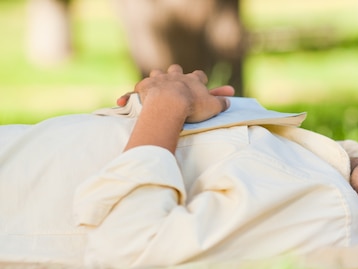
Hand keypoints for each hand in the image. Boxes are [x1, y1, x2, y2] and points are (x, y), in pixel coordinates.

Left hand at [116, 65, 234, 122]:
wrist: (170, 104)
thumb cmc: (193, 106)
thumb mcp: (213, 106)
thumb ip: (221, 102)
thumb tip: (229, 101)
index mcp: (192, 80)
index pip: (199, 75)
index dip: (200, 79)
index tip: (201, 82)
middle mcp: (175, 76)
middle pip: (176, 69)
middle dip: (176, 74)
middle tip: (176, 82)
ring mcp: (159, 79)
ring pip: (157, 73)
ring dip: (157, 79)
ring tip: (156, 87)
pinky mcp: (144, 86)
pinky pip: (135, 89)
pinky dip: (130, 95)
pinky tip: (124, 101)